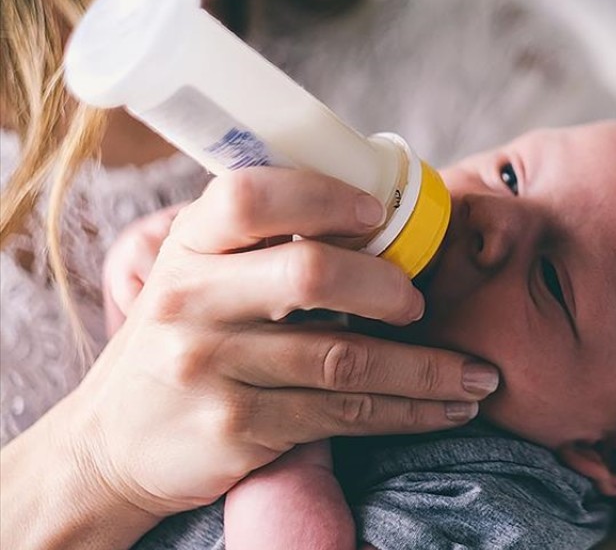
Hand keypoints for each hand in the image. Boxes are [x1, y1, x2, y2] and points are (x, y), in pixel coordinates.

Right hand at [60, 168, 497, 517]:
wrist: (112, 444)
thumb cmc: (182, 342)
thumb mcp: (197, 278)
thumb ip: (261, 245)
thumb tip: (376, 213)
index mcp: (189, 246)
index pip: (251, 196)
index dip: (325, 197)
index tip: (378, 214)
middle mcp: (192, 301)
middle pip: (311, 274)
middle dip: (388, 286)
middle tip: (421, 303)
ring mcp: (213, 367)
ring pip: (345, 358)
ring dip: (428, 368)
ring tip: (478, 375)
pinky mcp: (239, 427)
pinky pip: (345, 413)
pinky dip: (409, 411)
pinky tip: (447, 408)